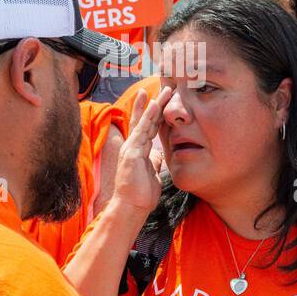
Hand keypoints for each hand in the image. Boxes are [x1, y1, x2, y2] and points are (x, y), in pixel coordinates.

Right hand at [110, 85, 173, 215]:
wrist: (131, 208)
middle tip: (163, 88)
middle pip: (144, 119)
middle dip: (154, 103)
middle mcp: (132, 146)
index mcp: (137, 151)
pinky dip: (149, 116)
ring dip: (155, 105)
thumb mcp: (151, 174)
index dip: (152, 112)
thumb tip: (158, 155)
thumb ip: (153, 162)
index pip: (145, 127)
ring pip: (144, 121)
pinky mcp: (132, 152)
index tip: (157, 98)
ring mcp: (131, 148)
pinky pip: (142, 130)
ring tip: (165, 90)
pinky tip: (155, 105)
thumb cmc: (140, 195)